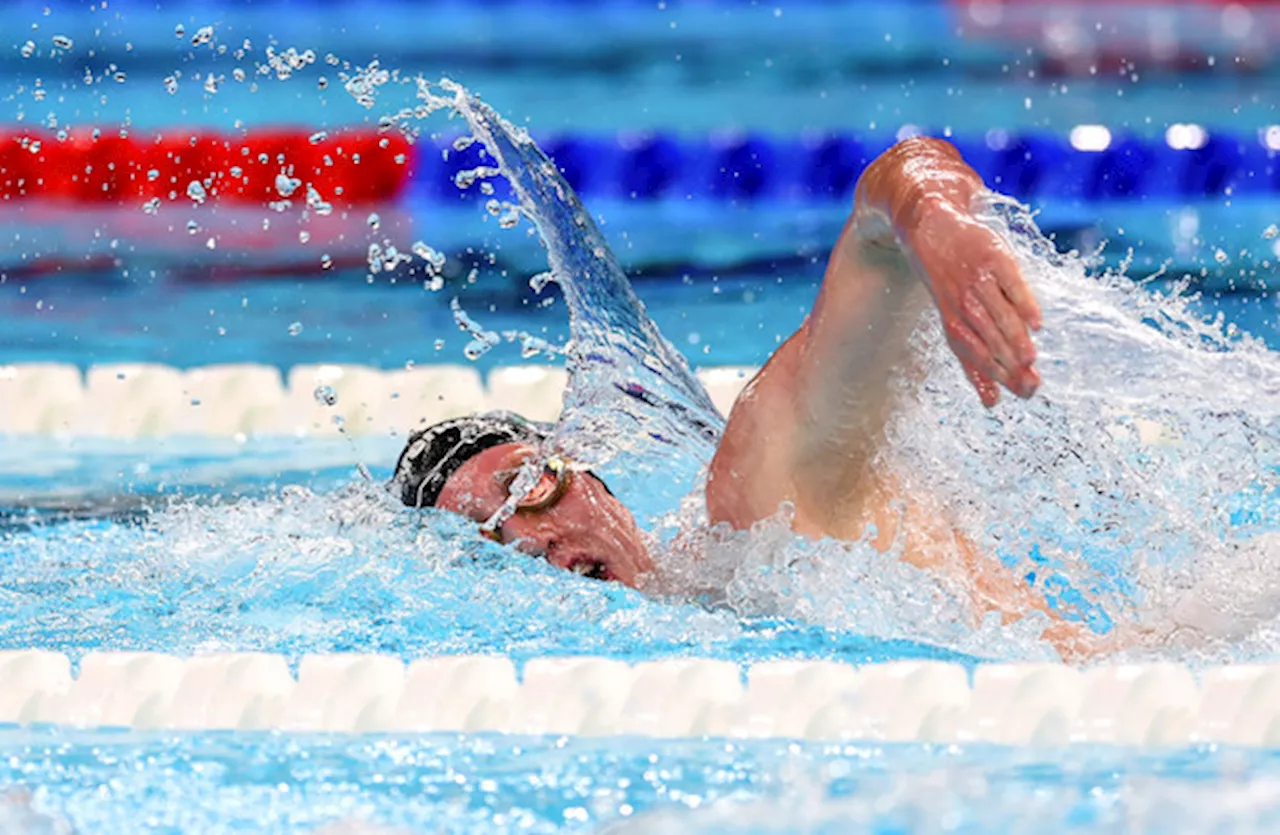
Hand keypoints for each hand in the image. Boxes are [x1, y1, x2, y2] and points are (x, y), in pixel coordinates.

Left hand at [906, 198, 1042, 406]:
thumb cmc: (949, 280)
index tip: (1021, 394)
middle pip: (988, 340)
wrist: (930, 223)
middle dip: (1010, 366)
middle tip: (1033, 386)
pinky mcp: (993, 255)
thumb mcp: (953, 318)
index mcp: (952, 318)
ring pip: (998, 315)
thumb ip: (973, 360)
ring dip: (1015, 340)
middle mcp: (962, 300)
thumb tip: (991, 404)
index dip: (995, 376)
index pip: (973, 354)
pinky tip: (1036, 323)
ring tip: (1031, 361)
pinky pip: (1011, 283)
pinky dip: (1023, 303)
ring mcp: (977, 278)